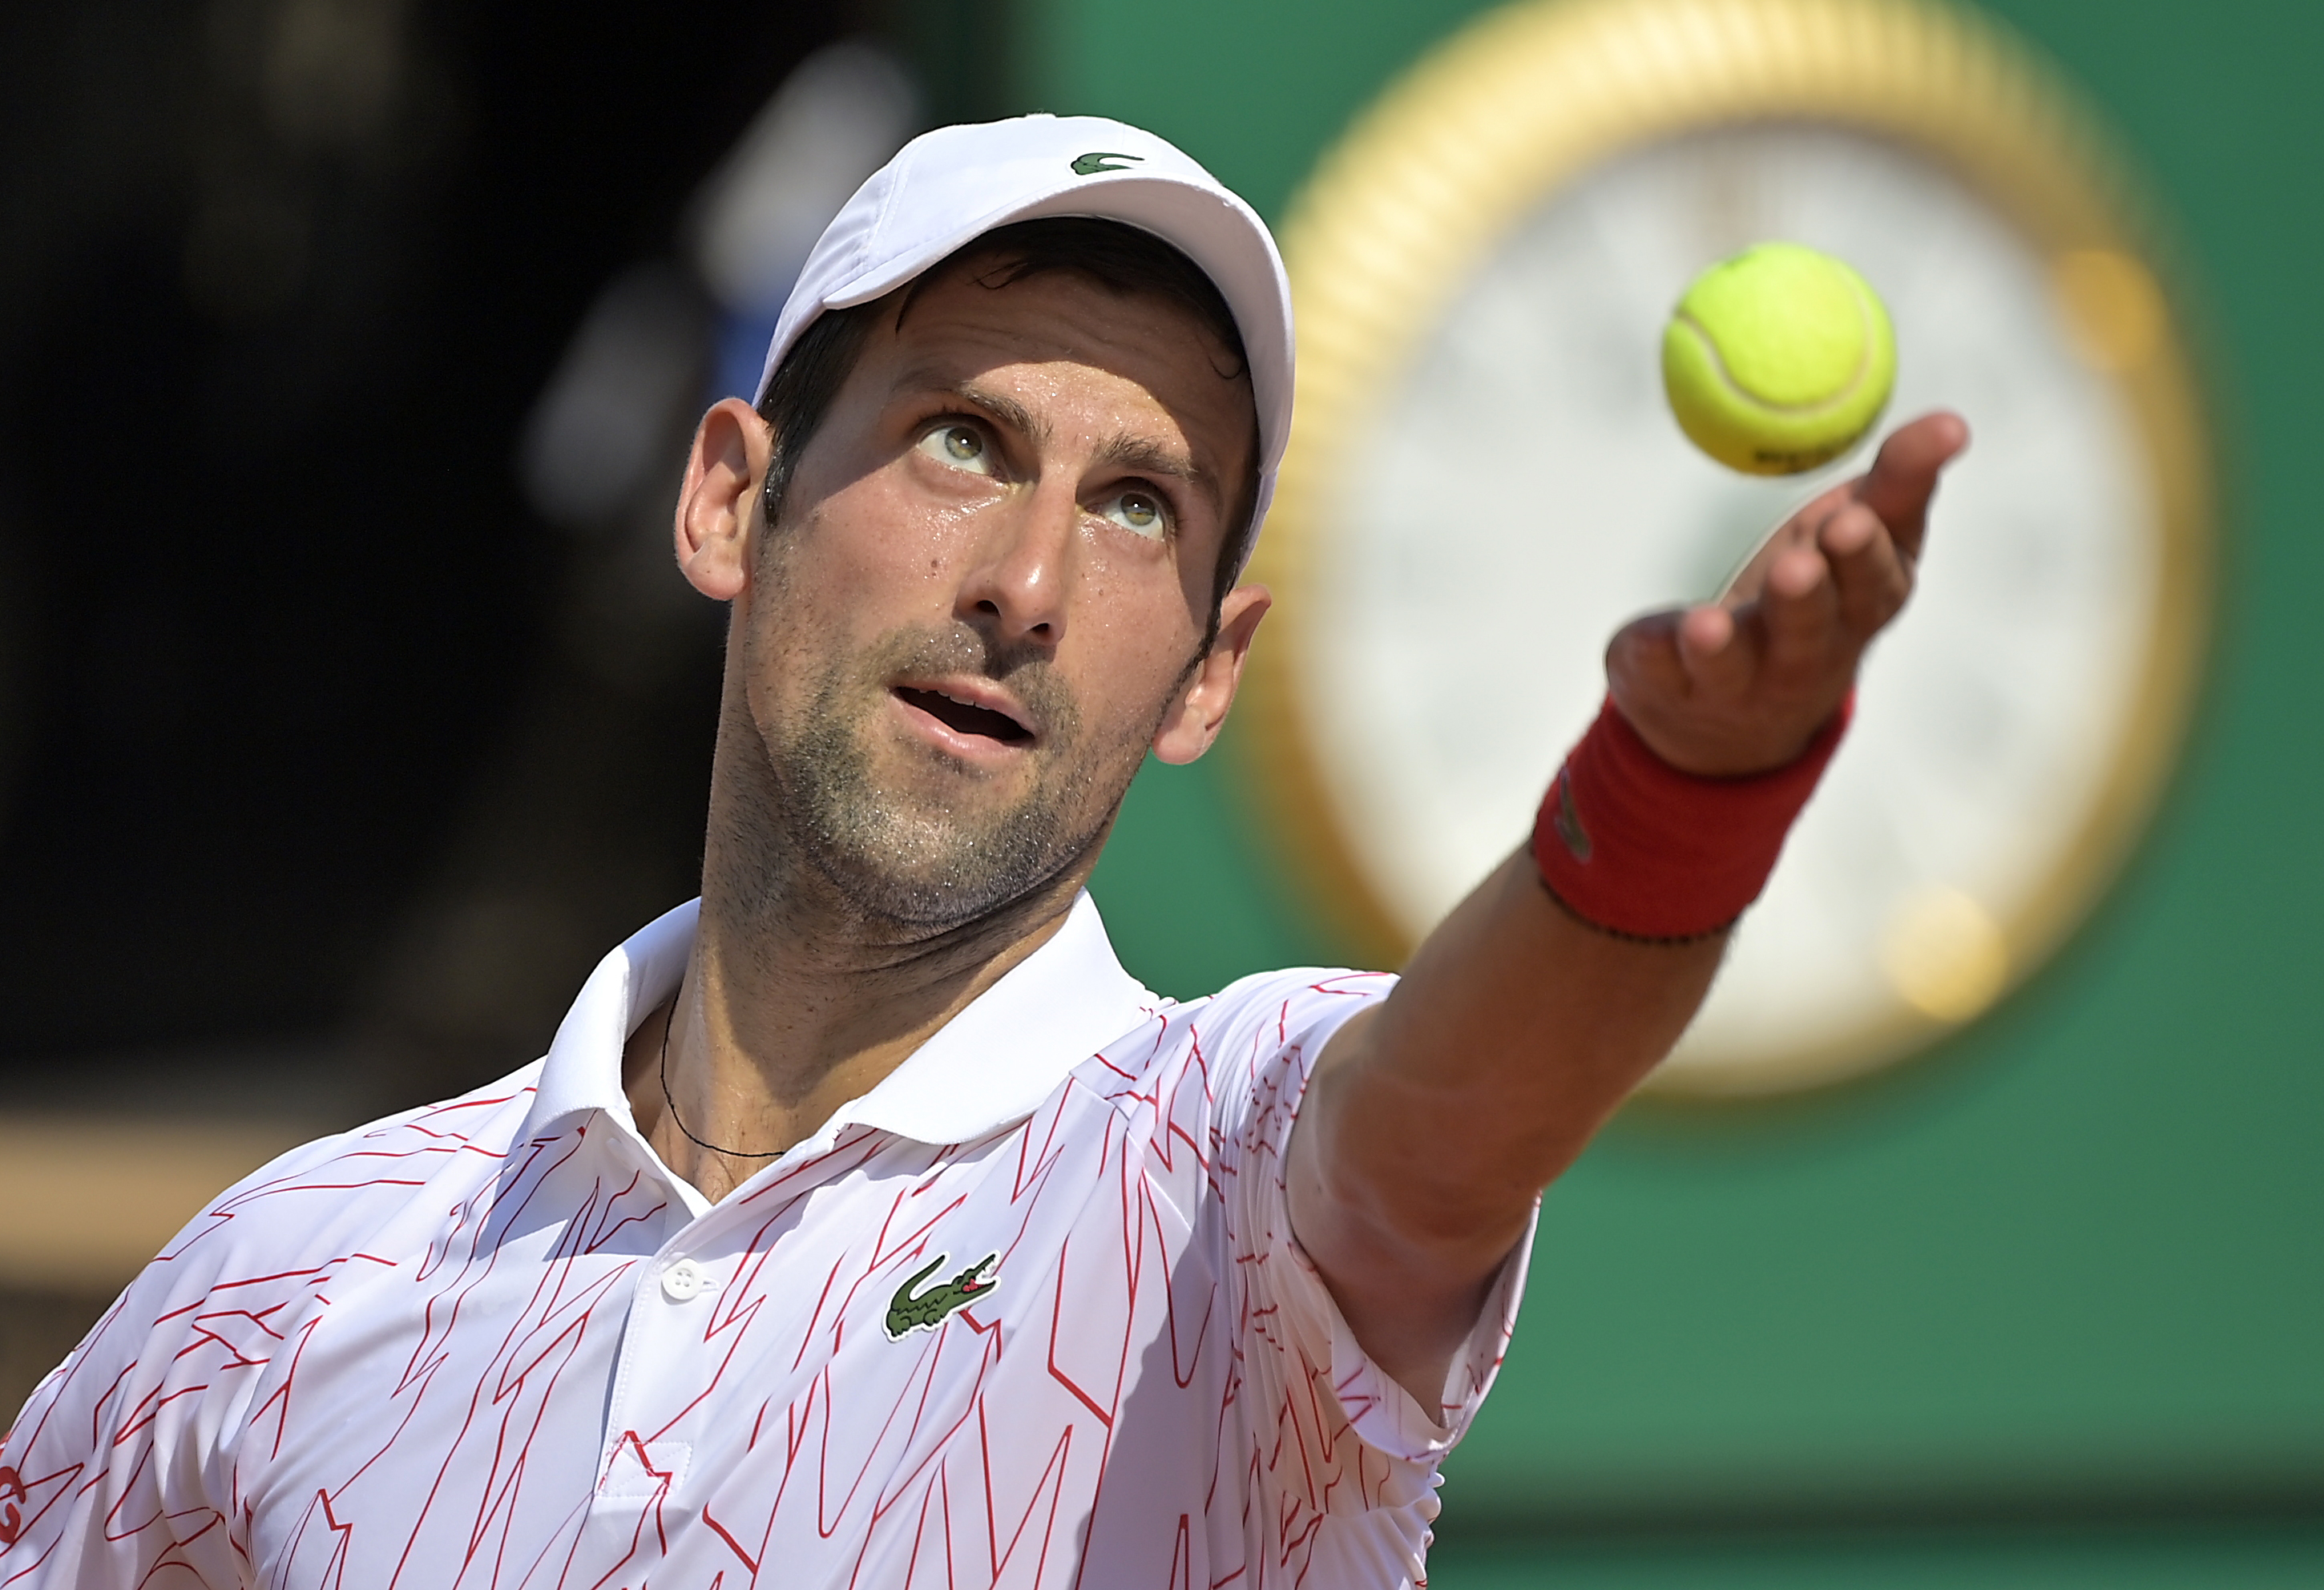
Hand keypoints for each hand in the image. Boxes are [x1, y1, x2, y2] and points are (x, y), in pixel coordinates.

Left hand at [1606, 411, 1969, 775]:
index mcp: (1857, 609)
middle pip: (1810, 628)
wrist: (1738, 714)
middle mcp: (1805, 655)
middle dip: (1805, 598)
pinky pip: (1663, 672)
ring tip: (1707, 626)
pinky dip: (1656, 655)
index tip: (1854, 518)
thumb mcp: (1854, 535)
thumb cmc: (1813, 593)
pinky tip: (1647, 641)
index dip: (1865, 552)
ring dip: (1725, 644)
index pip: (1874, 581)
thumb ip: (1897, 482)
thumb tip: (1954, 421)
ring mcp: (1740, 682)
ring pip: (1736, 663)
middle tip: (1796, 565)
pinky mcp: (1677, 690)